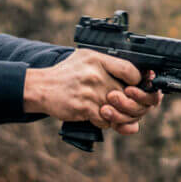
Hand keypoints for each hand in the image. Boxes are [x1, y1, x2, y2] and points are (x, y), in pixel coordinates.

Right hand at [24, 50, 164, 133]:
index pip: (130, 71)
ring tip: (117, 114)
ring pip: (119, 110)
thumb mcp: (87, 59)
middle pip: (128, 93)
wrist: (41, 87)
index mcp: (98, 59)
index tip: (137, 87)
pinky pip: (105, 120)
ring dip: (121, 116)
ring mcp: (90, 92)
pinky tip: (101, 117)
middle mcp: (96, 75)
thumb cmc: (66, 74)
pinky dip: (107, 122)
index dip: (139, 82)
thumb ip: (111, 67)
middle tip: (132, 107)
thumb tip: (138, 80)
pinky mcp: (84, 108)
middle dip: (133, 104)